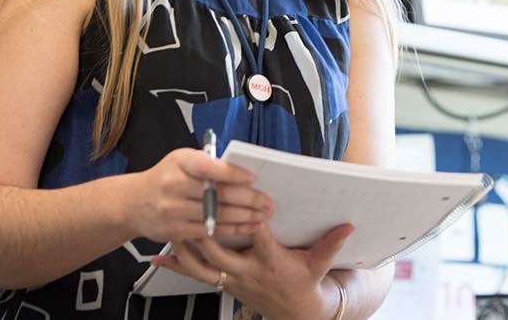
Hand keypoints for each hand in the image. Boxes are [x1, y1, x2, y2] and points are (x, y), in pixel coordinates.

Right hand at [125, 148, 273, 241]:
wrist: (132, 203)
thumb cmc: (165, 178)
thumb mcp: (182, 161)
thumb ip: (208, 164)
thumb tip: (242, 170)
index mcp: (180, 162)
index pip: (209, 167)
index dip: (232, 173)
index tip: (252, 178)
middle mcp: (174, 185)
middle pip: (217, 194)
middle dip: (248, 199)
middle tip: (267, 201)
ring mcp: (173, 209)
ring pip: (217, 214)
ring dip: (245, 217)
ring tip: (263, 216)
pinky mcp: (175, 230)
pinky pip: (210, 231)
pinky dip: (232, 230)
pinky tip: (248, 227)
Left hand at [151, 222, 353, 319]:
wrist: (294, 312)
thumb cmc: (304, 283)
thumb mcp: (320, 265)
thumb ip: (331, 244)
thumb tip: (349, 226)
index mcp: (271, 262)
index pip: (259, 238)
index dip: (251, 221)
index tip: (242, 199)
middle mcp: (247, 271)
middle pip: (220, 252)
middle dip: (206, 230)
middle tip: (196, 204)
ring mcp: (232, 280)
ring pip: (201, 265)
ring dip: (185, 247)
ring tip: (171, 225)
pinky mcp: (222, 283)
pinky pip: (195, 275)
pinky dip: (176, 266)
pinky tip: (158, 257)